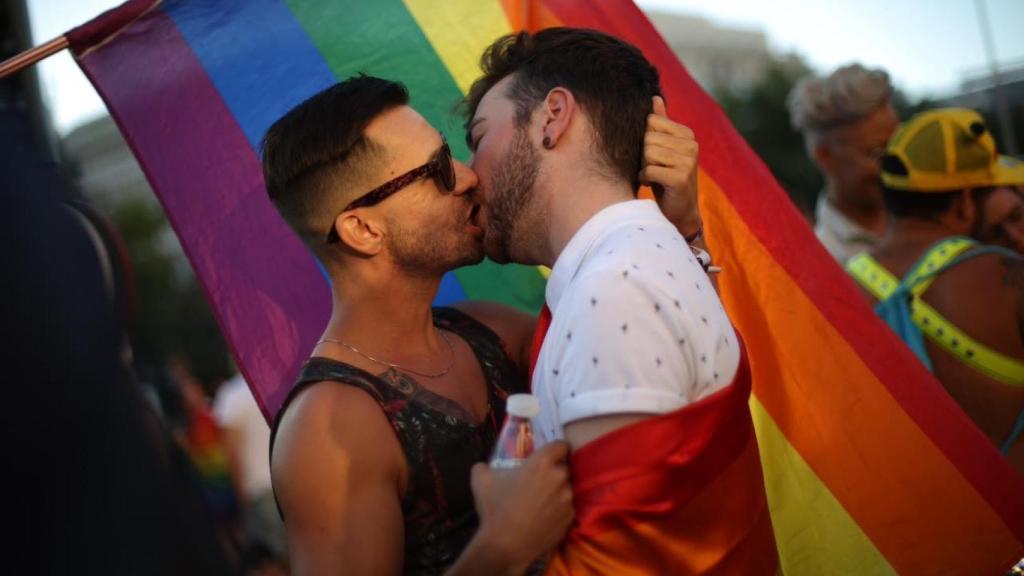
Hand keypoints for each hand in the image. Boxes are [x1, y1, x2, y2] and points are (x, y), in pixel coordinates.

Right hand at [469, 442, 573, 572]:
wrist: (504, 546)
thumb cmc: (494, 508)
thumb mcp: (481, 481)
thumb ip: (484, 467)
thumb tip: (483, 467)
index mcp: (542, 463)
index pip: (561, 445)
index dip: (554, 450)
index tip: (546, 457)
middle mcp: (560, 478)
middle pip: (564, 468)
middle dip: (554, 473)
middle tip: (538, 482)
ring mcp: (567, 500)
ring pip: (566, 489)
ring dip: (557, 492)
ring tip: (540, 503)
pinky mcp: (569, 519)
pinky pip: (566, 509)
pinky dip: (558, 511)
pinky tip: (543, 518)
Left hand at [640, 96, 701, 237]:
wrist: (679, 212)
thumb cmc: (666, 178)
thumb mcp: (663, 149)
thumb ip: (660, 124)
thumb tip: (654, 97)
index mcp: (687, 134)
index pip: (652, 122)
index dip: (645, 139)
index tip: (652, 154)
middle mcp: (691, 145)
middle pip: (648, 138)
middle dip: (642, 155)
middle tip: (651, 168)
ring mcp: (688, 161)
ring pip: (647, 153)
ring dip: (643, 167)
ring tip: (653, 176)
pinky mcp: (681, 178)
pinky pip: (650, 170)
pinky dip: (645, 178)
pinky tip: (652, 184)